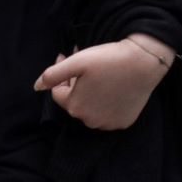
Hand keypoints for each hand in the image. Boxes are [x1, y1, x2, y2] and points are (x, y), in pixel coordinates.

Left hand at [36, 36, 172, 130]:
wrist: (145, 62)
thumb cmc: (109, 59)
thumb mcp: (78, 62)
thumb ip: (53, 74)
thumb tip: (36, 87)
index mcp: (75, 107)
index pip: (58, 94)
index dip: (62, 76)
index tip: (68, 57)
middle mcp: (90, 121)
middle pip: (75, 102)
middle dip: (75, 84)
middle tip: (84, 64)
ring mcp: (108, 124)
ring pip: (92, 109)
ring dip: (91, 94)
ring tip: (99, 76)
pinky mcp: (124, 122)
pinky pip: (108, 114)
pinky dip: (107, 103)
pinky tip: (112, 87)